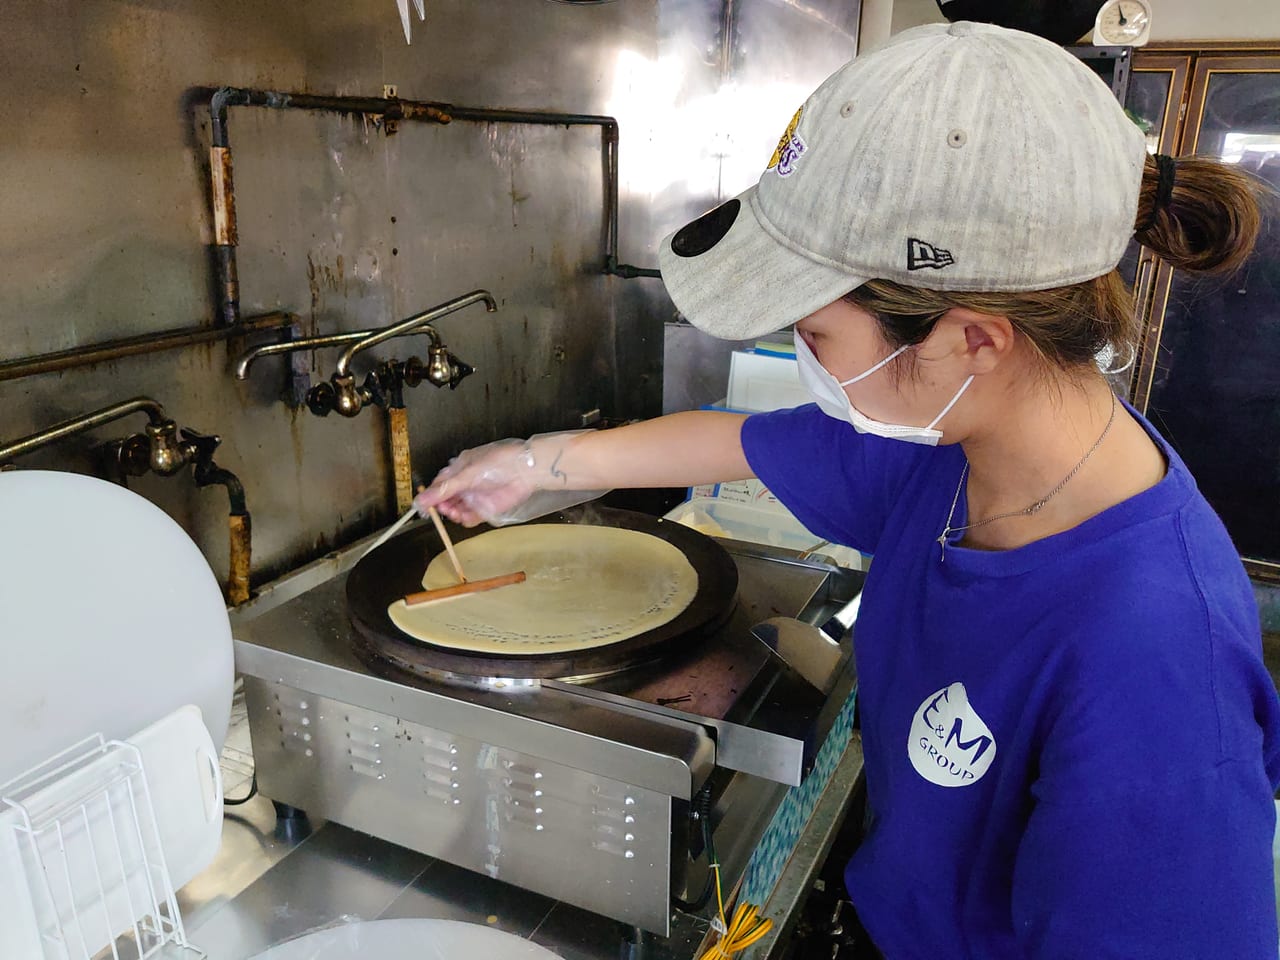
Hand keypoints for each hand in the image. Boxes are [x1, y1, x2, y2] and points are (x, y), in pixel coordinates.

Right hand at [414, 431, 606, 527]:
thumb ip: (444, 489)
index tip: (424, 508)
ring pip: (456, 511)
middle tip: (443, 509)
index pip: (437, 486)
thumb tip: (421, 500)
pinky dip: (466, 520)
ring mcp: (474, 497)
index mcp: (457, 470)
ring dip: (453, 514)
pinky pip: (470, 518)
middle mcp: (464, 484)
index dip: (429, 497)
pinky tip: (465, 517)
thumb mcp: (467, 474)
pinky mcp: (485, 509)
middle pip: (445, 501)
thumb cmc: (498, 463)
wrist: (525, 471)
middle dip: (442, 507)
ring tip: (455, 513)